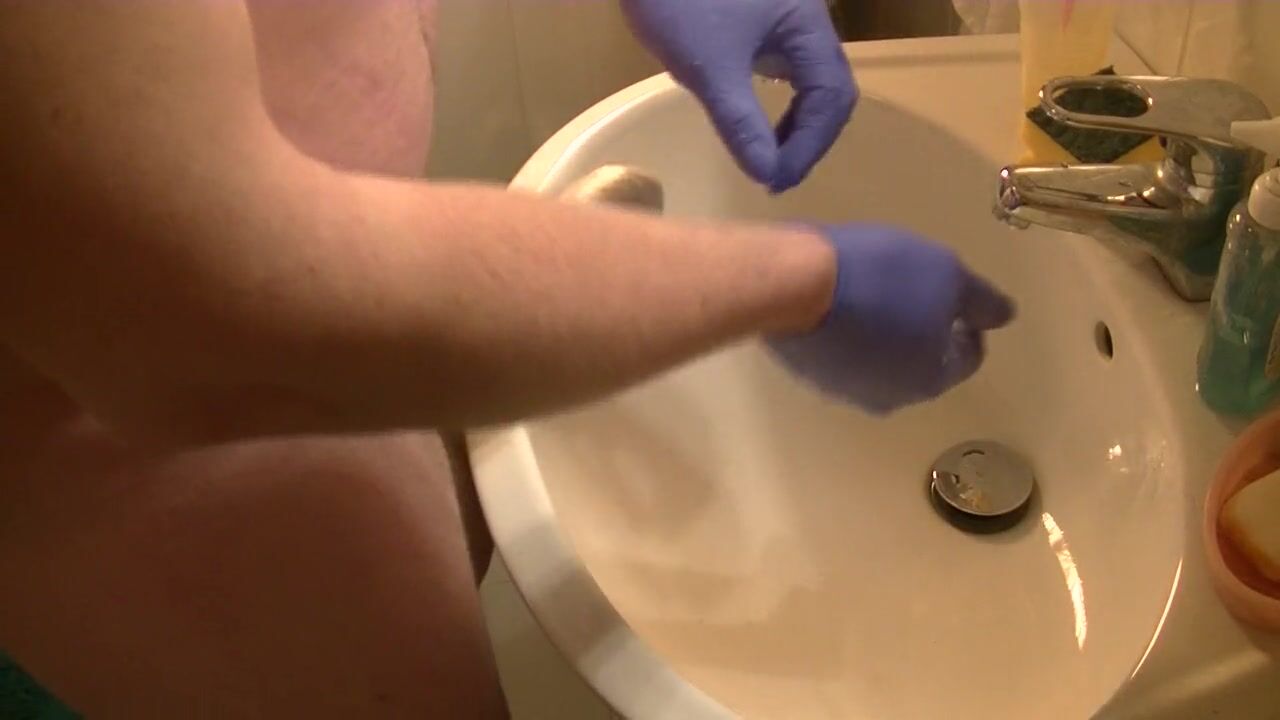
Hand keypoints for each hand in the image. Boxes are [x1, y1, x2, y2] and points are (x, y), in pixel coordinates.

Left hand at [620, 0, 856, 192]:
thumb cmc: (679, 2)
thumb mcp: (709, 68)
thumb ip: (740, 122)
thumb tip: (767, 175)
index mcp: (808, 25)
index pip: (832, 96)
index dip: (809, 145)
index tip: (775, 181)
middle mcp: (807, 20)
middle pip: (831, 88)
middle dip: (809, 138)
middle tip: (776, 177)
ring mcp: (786, 17)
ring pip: (812, 78)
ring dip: (798, 122)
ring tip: (769, 157)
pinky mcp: (761, 17)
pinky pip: (788, 66)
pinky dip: (780, 101)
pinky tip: (754, 118)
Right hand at [770, 225, 1014, 413]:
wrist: (794, 285)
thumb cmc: (882, 278)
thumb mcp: (946, 274)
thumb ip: (982, 301)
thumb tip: (1005, 316)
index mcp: (930, 379)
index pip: (967, 358)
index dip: (969, 324)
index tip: (955, 296)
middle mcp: (890, 397)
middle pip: (921, 365)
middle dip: (925, 332)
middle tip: (913, 291)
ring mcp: (843, 390)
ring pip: (879, 363)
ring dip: (885, 335)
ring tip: (874, 294)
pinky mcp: (807, 375)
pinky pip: (843, 356)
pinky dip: (850, 336)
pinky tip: (841, 304)